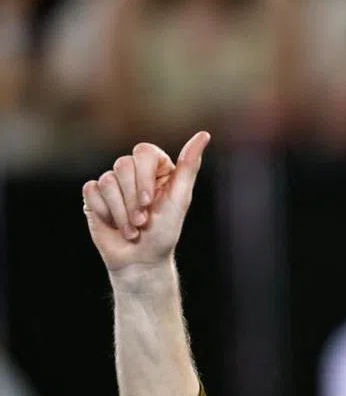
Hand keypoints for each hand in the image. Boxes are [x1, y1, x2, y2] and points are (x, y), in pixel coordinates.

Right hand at [82, 131, 210, 274]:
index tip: (150, 202)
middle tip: (143, 221)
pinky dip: (105, 212)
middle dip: (133, 200)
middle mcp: (134, 172)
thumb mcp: (180, 199)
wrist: (141, 260)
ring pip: (107, 181)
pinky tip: (115, 225)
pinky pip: (92, 190)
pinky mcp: (95, 195)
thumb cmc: (164, 232)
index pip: (143, 151)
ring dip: (121, 212)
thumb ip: (189, 166)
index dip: (143, 178)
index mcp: (157, 168)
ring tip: (133, 229)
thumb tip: (204, 135)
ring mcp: (113, 182)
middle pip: (123, 165)